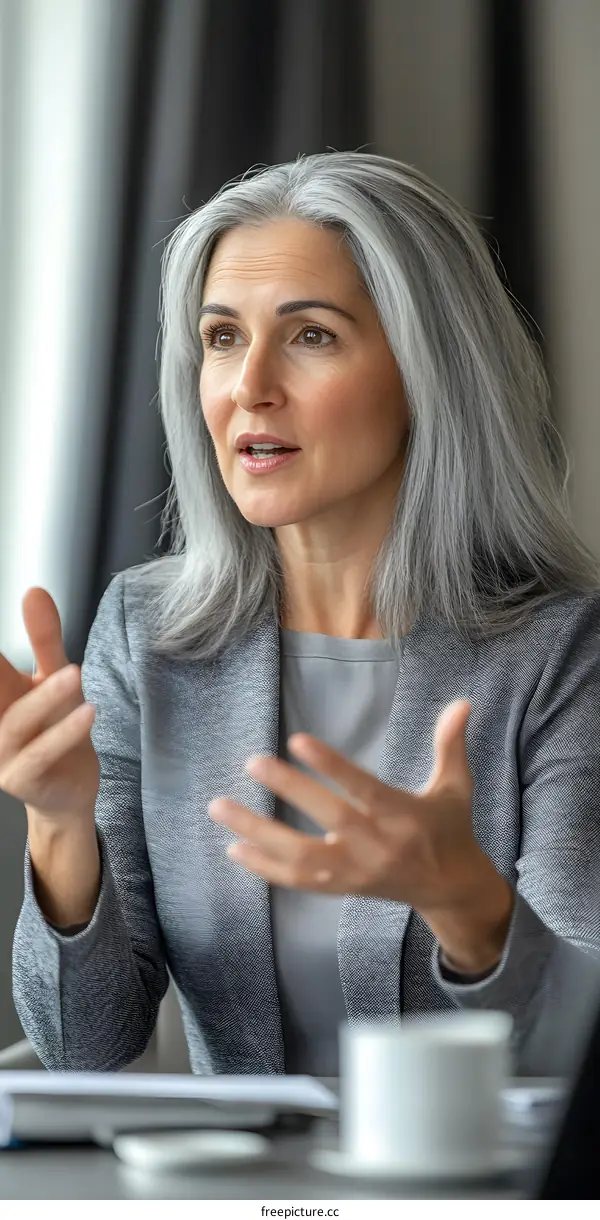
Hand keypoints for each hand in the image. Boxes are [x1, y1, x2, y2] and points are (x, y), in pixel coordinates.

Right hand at [0, 588, 99, 819]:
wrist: (71, 789)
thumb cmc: (56, 728)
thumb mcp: (54, 677)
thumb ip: (43, 638)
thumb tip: (34, 592)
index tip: (12, 618)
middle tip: (9, 645)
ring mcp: (2, 754)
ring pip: (17, 723)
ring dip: (47, 698)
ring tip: (75, 674)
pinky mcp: (21, 779)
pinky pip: (40, 754)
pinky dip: (63, 733)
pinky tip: (88, 712)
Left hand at [208, 700, 508, 926]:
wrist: (449, 887)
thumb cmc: (449, 827)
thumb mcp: (456, 786)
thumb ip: (451, 743)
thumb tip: (461, 702)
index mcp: (404, 816)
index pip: (363, 789)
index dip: (331, 767)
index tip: (297, 740)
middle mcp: (377, 846)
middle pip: (328, 818)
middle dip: (289, 790)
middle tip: (252, 761)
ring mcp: (356, 871)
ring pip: (301, 856)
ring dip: (257, 833)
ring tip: (220, 807)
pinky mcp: (342, 887)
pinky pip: (298, 880)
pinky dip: (265, 867)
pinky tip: (234, 846)